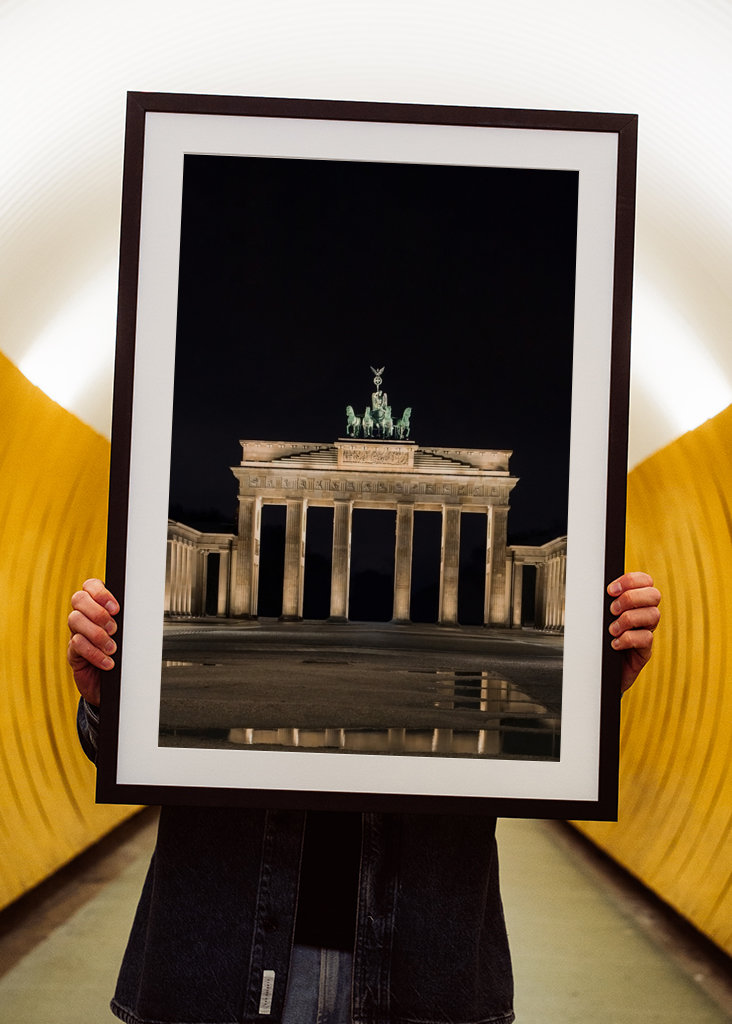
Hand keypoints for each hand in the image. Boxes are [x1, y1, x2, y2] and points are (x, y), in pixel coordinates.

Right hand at [67, 579, 119, 705]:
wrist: (115, 685)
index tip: (116, 608)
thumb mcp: (128, 634)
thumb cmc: (124, 655)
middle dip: (98, 612)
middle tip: (114, 628)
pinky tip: (107, 661)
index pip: (90, 586)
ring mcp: (76, 633)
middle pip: (79, 599)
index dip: (100, 593)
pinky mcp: (73, 652)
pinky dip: (94, 653)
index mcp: (98, 606)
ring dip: (97, 634)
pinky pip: (77, 645)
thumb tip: (141, 611)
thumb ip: (128, 621)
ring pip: (75, 620)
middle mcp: (85, 616)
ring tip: (112, 648)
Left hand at [607, 571, 660, 692]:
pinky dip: (628, 639)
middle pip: (654, 595)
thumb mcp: (599, 617)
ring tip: (612, 629)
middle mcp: (644, 615)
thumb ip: (603, 602)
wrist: (598, 670)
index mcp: (635, 602)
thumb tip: (593, 587)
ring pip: (653, 615)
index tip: (610, 590)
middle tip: (612, 610)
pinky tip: (615, 643)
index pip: (645, 581)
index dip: (631, 580)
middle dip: (631, 598)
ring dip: (628, 619)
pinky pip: (646, 638)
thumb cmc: (598, 640)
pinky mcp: (645, 651)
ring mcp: (646, 632)